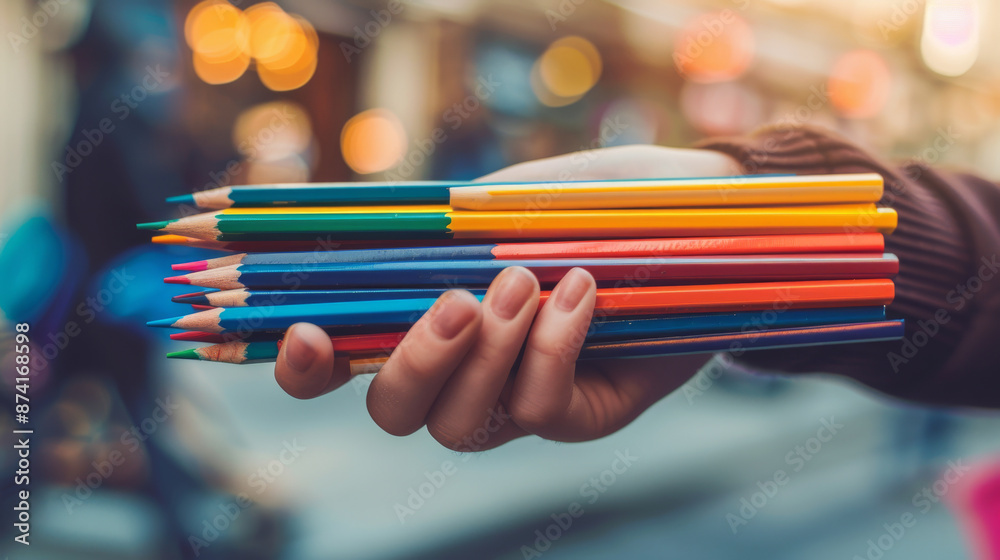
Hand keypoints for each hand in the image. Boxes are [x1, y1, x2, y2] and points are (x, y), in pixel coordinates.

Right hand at [274, 145, 741, 449]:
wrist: (681, 216)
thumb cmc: (573, 202)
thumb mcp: (495, 201)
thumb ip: (426, 228)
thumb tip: (346, 233)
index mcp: (421, 321)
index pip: (341, 363)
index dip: (308, 368)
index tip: (306, 334)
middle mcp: (458, 374)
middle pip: (395, 412)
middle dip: (415, 364)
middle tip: (456, 302)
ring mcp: (514, 403)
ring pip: (462, 425)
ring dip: (488, 352)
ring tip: (522, 281)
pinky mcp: (576, 416)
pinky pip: (541, 408)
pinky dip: (554, 346)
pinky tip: (580, 289)